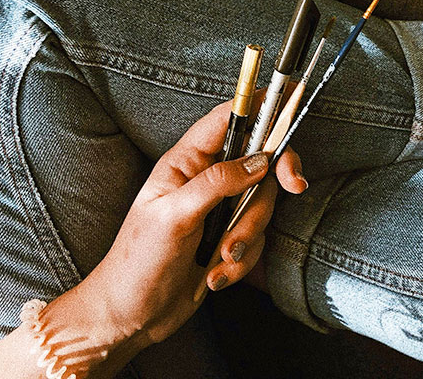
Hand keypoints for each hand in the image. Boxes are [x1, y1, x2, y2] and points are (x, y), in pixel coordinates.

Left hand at [71, 100, 307, 351]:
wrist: (128, 318)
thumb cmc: (137, 263)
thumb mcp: (174, 216)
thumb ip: (217, 183)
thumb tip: (260, 161)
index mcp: (186, 161)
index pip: (228, 118)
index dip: (261, 107)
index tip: (292, 104)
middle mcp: (206, 179)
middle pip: (258, 162)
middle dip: (268, 187)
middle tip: (294, 186)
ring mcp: (218, 209)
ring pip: (261, 205)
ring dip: (247, 236)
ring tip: (219, 259)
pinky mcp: (227, 238)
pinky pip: (256, 238)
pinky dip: (241, 260)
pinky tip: (214, 275)